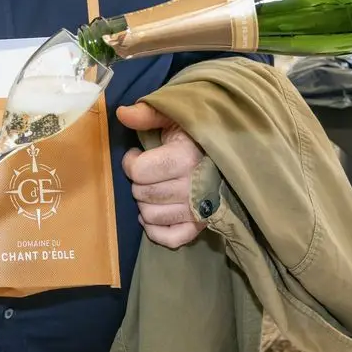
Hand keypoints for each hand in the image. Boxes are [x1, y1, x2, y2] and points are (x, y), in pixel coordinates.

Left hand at [116, 103, 207, 249]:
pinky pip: (171, 238)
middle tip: (147, 173)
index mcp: (185, 157)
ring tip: (153, 190)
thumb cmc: (196, 135)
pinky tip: (153, 216)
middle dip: (138, 182)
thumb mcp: (174, 117)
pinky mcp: (200, 226)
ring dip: (144, 204)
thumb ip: (148, 113)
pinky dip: (156, 231)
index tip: (136, 155)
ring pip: (151, 216)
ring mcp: (197, 210)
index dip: (130, 162)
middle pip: (142, 194)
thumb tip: (120, 113)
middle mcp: (192, 186)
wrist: (231, 154)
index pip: (138, 170)